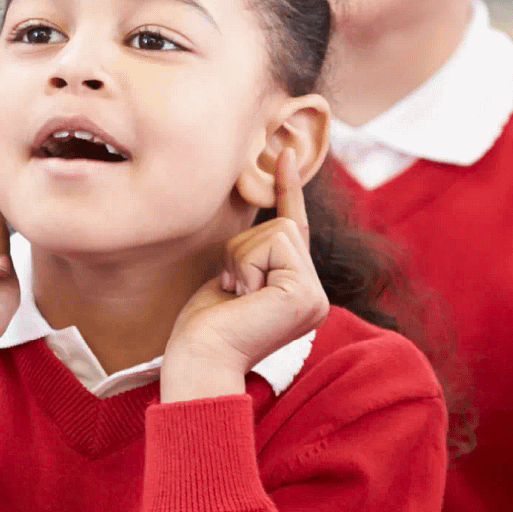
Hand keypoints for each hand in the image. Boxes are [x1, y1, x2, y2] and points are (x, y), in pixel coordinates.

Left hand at [162, 149, 328, 400]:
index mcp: (297, 292)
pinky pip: (275, 243)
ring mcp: (315, 296)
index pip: (294, 230)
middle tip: (230, 289)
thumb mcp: (231, 278)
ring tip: (235, 295)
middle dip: (242, 248)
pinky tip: (243, 297)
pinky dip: (247, 262)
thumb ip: (252, 253)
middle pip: (283, 226)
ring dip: (242, 256)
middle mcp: (314, 294)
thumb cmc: (204, 327)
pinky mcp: (305, 294)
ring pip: (278, 230)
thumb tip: (261, 214)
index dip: (288, 189)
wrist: (198, 359)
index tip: (284, 152)